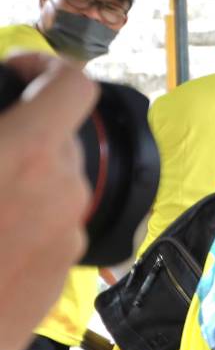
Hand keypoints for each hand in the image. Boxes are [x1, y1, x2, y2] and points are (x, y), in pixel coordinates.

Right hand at [0, 53, 94, 349]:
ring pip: (55, 188)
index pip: (73, 87)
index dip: (45, 70)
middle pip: (61, 140)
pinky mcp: (59, 280)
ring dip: (20, 181)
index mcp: (25, 155)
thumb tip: (5, 123)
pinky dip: (21, 224)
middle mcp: (61, 194)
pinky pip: (49, 232)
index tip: (14, 76)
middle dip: (23, 133)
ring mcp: (66, 240)